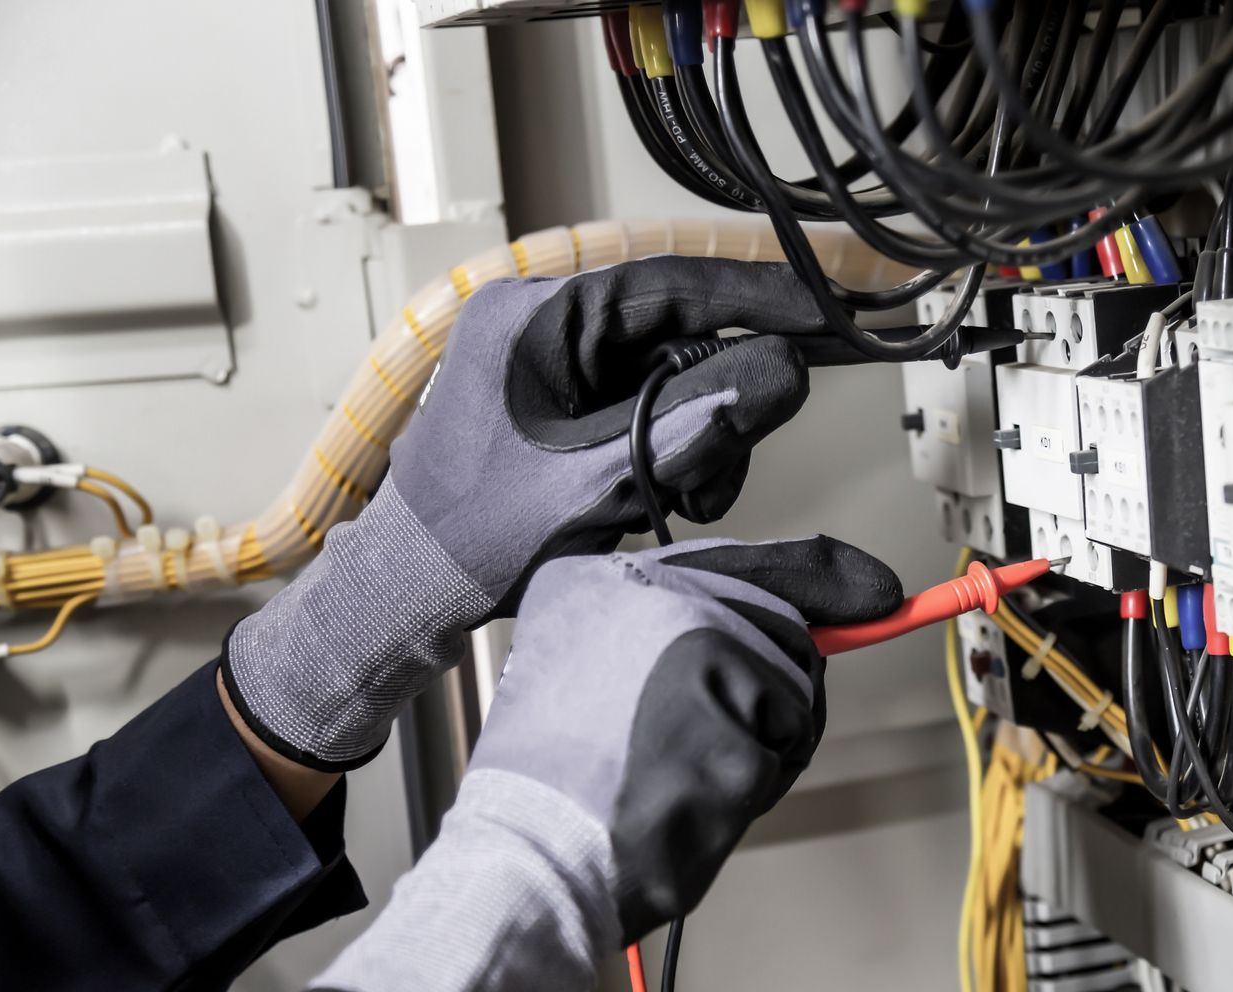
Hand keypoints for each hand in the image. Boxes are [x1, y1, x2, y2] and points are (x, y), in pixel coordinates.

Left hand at [225, 257, 824, 769]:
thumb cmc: (478, 535)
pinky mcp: (558, 399)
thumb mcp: (602, 477)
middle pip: (678, 338)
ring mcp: (549, 361)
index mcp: (535, 317)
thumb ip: (697, 422)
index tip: (822, 307)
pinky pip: (643, 404)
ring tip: (681, 503)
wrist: (410, 590)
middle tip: (718, 476)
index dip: (756, 296)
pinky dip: (669, 450)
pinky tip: (658, 498)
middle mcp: (541, 322)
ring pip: (670, 378)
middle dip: (716, 408)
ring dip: (696, 441)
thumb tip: (788, 370)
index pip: (670, 285)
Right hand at [308, 537, 901, 991]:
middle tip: (708, 741)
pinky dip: (756, 779)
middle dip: (775, 689)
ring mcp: (692, 651)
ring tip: (683, 769)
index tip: (875, 590)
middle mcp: (646, 594)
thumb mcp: (590, 668)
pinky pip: (786, 741)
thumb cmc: (560, 781)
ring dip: (762, 740)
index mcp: (600, 578)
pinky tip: (696, 794)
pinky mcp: (725, 712)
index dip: (819, 575)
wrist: (534, 854)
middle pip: (780, 624)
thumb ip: (676, 630)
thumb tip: (803, 622)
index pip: (736, 559)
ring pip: (792, 683)